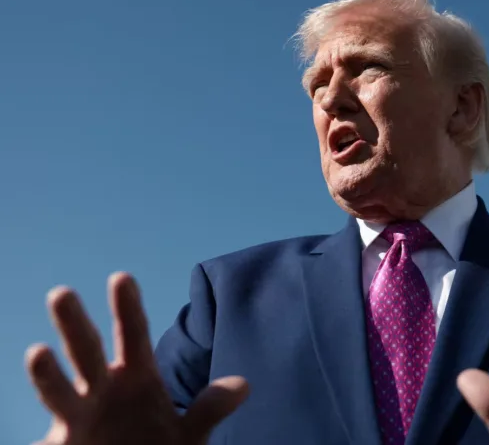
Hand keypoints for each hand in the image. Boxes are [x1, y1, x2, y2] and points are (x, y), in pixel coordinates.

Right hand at [26, 272, 248, 444]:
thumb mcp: (189, 433)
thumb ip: (210, 408)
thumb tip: (243, 386)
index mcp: (136, 376)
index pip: (134, 335)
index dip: (128, 309)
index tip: (122, 278)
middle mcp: (102, 389)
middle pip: (88, 351)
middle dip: (75, 325)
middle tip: (61, 292)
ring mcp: (78, 417)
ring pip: (60, 391)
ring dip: (48, 373)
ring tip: (38, 353)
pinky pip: (40, 444)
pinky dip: (32, 442)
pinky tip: (28, 438)